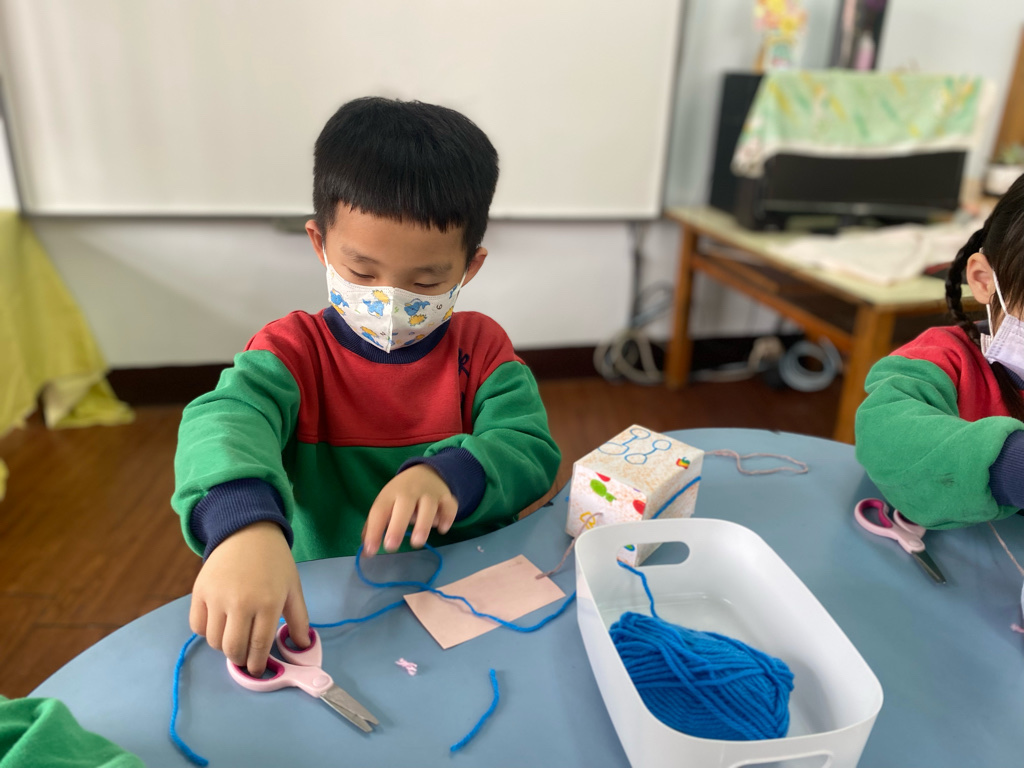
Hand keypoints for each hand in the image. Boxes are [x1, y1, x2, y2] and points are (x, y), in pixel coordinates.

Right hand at [189, 521, 309, 675]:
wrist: (247, 533)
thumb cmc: (274, 563)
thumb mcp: (293, 588)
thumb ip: (298, 620)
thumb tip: (302, 647)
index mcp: (268, 603)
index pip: (259, 645)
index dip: (257, 664)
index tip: (257, 671)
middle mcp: (241, 602)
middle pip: (233, 649)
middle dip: (240, 659)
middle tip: (245, 656)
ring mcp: (217, 597)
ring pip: (214, 641)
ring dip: (224, 646)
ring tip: (234, 636)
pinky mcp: (199, 592)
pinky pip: (197, 626)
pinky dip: (207, 632)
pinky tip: (220, 623)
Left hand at [363, 464, 457, 555]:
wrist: (427, 473)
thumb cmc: (401, 495)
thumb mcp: (386, 504)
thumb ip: (374, 527)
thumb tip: (366, 552)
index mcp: (391, 493)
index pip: (380, 511)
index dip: (374, 530)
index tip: (370, 550)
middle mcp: (410, 491)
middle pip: (404, 506)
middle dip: (397, 526)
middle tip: (391, 546)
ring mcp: (430, 493)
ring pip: (428, 506)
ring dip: (423, 524)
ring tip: (417, 542)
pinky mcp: (446, 497)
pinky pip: (449, 506)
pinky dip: (447, 517)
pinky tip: (442, 528)